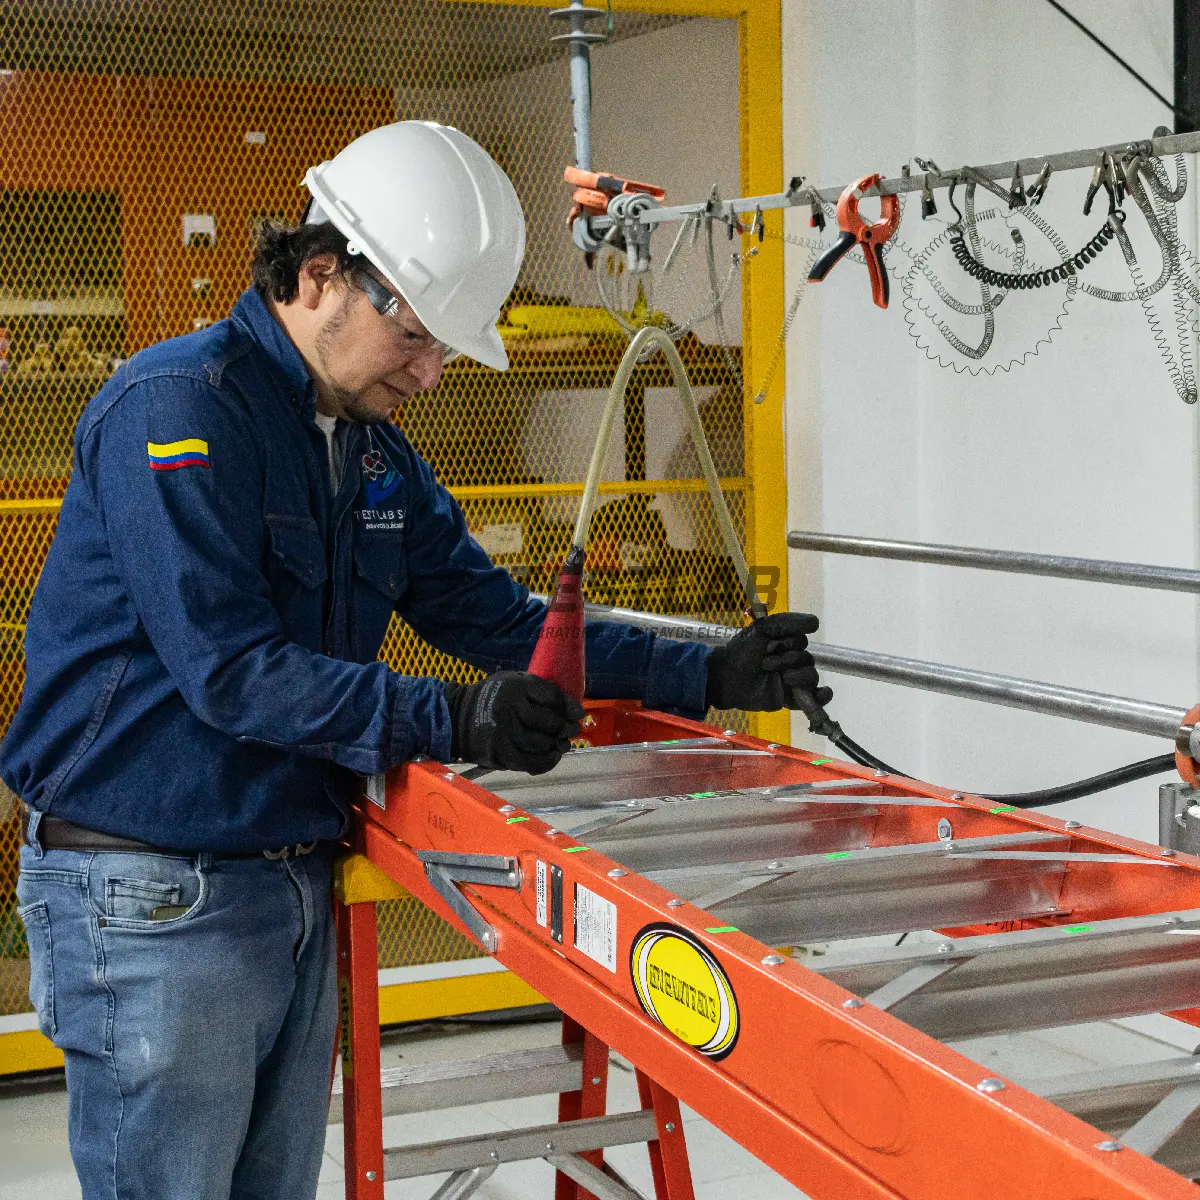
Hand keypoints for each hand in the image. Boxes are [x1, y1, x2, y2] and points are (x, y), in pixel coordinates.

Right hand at [445, 671, 584, 774]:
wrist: (457, 718)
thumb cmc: (492, 698)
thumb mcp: (511, 681)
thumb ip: (537, 689)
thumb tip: (570, 706)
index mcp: (516, 686)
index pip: (553, 697)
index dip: (570, 706)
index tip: (578, 713)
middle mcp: (511, 708)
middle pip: (550, 722)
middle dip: (566, 727)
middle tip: (572, 730)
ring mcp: (506, 733)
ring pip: (542, 743)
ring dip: (558, 746)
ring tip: (562, 744)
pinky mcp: (501, 754)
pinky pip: (532, 762)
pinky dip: (547, 762)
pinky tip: (553, 756)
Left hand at [704, 612, 832, 712]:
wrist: (726, 678)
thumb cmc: (741, 652)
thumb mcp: (760, 630)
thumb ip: (785, 623)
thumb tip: (816, 622)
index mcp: (785, 643)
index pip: (802, 639)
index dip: (790, 642)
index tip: (772, 643)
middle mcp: (791, 660)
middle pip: (807, 658)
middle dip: (788, 660)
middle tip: (765, 663)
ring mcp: (792, 680)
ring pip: (811, 675)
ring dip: (798, 676)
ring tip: (782, 678)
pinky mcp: (791, 698)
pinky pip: (815, 698)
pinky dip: (823, 696)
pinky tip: (822, 693)